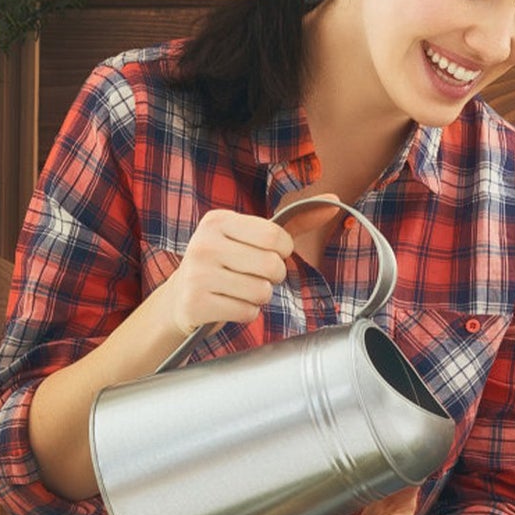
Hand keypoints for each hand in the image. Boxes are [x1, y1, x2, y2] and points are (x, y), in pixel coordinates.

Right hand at [162, 208, 295, 337]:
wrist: (180, 298)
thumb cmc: (227, 263)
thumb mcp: (252, 238)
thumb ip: (295, 222)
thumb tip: (334, 201)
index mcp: (218, 220)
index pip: (275, 236)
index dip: (283, 251)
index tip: (270, 254)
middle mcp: (204, 244)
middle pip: (271, 265)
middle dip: (273, 276)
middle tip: (254, 276)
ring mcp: (197, 274)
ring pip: (261, 292)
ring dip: (259, 297)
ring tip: (239, 290)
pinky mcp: (196, 304)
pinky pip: (247, 312)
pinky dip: (246, 313)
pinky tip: (228, 304)